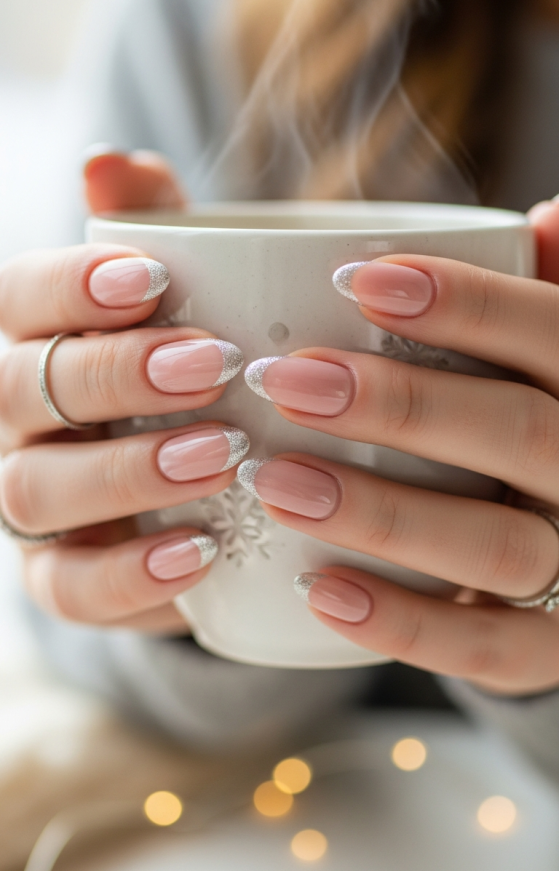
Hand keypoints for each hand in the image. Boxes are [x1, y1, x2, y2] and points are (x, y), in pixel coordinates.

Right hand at [0, 150, 246, 633]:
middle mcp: (15, 418)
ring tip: (224, 455)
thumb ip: (152, 229)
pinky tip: (202, 552)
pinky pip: (69, 588)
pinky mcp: (60, 577)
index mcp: (35, 337)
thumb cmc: (188, 364)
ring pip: (36, 490)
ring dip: (127, 472)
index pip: (19, 298)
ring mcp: (29, 500)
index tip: (154, 279)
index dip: (72, 286)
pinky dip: (131, 575)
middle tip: (210, 365)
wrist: (201, 479)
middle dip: (113, 375)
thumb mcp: (182, 295)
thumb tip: (111, 160)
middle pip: (22, 390)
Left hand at [240, 201, 558, 695]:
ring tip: (274, 480)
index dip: (466, 303)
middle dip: (400, 404)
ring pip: (499, 547)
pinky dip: (404, 623)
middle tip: (285, 379)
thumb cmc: (534, 417)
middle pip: (523, 435)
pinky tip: (317, 587)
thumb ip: (542, 293)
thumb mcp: (547, 353)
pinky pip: (489, 650)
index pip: (553, 334)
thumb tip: (549, 219)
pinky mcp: (551, 648)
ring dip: (382, 513)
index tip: (353, 278)